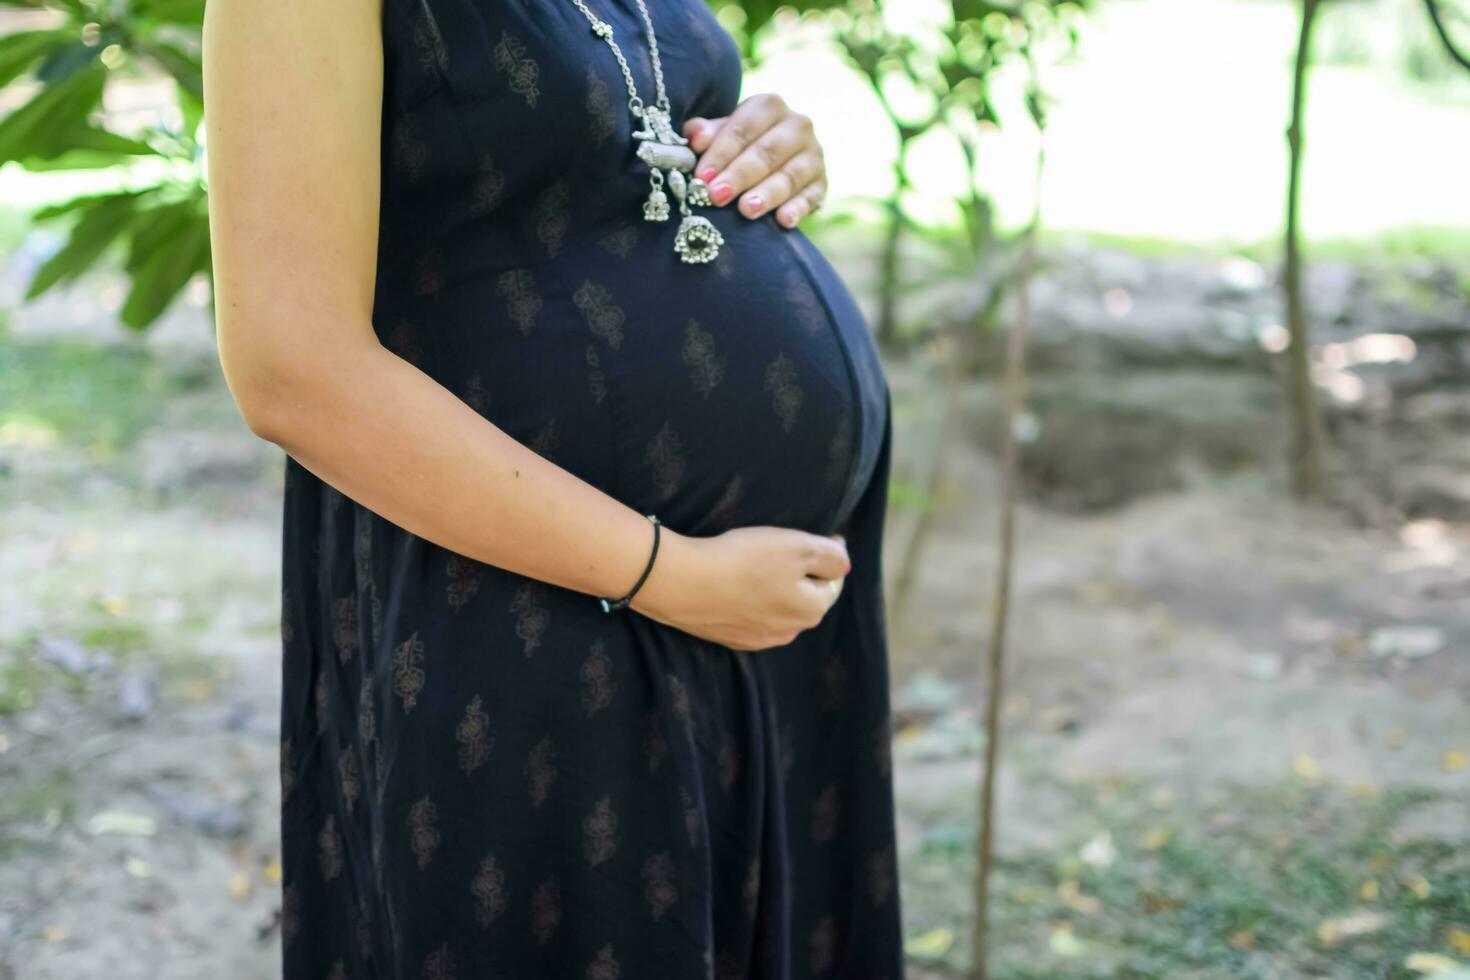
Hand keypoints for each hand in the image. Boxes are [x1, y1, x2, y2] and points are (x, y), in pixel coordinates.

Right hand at [631, 525, 849, 650]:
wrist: (682, 583)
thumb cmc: (744, 561)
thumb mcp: (798, 547)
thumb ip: (831, 556)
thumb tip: (844, 563)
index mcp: (811, 611)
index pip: (832, 582)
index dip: (827, 556)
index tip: (815, 535)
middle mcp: (788, 632)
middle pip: (804, 597)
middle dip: (800, 574)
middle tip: (782, 548)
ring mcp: (756, 639)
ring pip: (776, 608)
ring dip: (773, 587)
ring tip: (755, 562)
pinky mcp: (728, 637)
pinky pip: (748, 614)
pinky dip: (748, 598)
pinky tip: (734, 581)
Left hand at [682, 92, 827, 229]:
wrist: (778, 160)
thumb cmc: (741, 145)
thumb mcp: (723, 133)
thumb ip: (708, 134)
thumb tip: (695, 138)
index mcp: (769, 106)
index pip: (744, 127)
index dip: (722, 151)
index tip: (702, 176)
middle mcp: (797, 125)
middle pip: (767, 151)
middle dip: (740, 175)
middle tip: (716, 196)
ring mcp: (813, 155)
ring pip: (790, 175)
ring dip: (767, 194)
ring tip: (746, 210)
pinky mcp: (821, 182)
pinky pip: (811, 196)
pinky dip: (798, 209)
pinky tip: (784, 221)